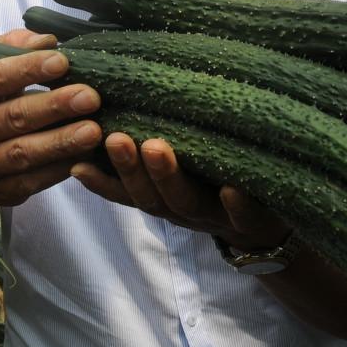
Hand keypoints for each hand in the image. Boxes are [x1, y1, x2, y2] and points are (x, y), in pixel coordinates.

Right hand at [0, 29, 102, 206]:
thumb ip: (12, 47)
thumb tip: (47, 39)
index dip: (28, 69)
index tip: (62, 61)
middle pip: (13, 117)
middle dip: (54, 107)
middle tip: (90, 97)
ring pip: (24, 152)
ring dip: (61, 142)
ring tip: (93, 130)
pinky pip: (33, 181)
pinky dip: (61, 168)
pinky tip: (86, 156)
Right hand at [70, 133, 290, 251]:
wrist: (270, 235)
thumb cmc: (218, 189)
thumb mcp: (185, 174)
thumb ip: (155, 149)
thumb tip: (119, 110)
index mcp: (165, 199)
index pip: (126, 192)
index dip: (101, 182)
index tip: (76, 162)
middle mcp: (184, 210)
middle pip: (150, 196)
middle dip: (130, 168)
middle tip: (116, 138)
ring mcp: (217, 216)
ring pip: (186, 202)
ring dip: (168, 176)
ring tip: (156, 147)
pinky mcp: (255, 221)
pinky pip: (245, 215)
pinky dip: (236, 204)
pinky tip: (231, 188)